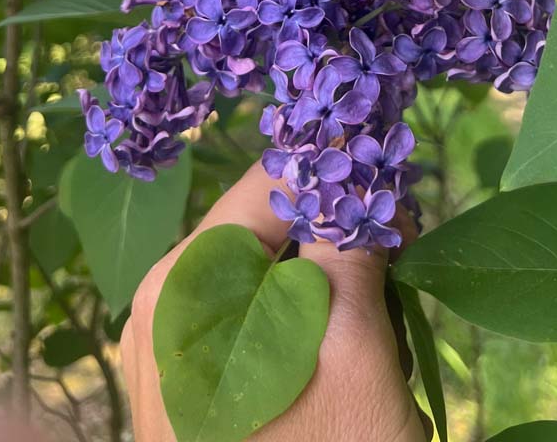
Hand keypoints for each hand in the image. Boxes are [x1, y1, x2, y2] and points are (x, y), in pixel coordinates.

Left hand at [121, 161, 430, 441]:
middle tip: (391, 294)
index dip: (338, 179)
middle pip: (268, 229)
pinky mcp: (186, 385)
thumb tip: (356, 170)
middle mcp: (159, 303)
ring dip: (329, 295)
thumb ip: (348, 240)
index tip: (398, 205)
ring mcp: (167, 348)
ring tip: (368, 354)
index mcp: (182, 281)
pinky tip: (334, 382)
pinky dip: (304, 332)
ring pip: (267, 275)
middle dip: (338, 249)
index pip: (270, 182)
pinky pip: (251, 322)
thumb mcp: (353, 346)